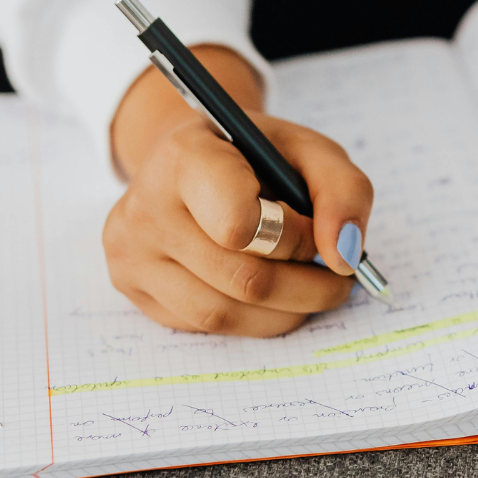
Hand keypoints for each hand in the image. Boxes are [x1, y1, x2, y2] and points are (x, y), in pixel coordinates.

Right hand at [103, 46, 372, 335]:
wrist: (188, 159)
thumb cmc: (253, 155)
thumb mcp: (309, 150)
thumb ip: (344, 191)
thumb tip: (345, 257)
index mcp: (185, 157)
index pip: (238, 225)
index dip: (292, 237)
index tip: (309, 226)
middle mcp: (145, 207)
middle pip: (242, 280)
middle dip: (306, 285)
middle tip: (335, 276)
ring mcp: (131, 253)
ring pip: (224, 315)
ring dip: (285, 312)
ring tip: (310, 288)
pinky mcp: (132, 287)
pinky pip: (203, 327)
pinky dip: (253, 320)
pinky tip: (269, 295)